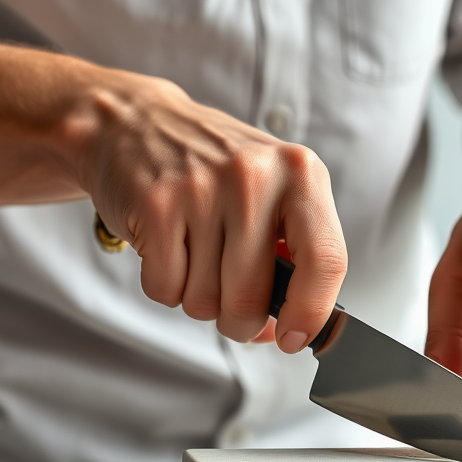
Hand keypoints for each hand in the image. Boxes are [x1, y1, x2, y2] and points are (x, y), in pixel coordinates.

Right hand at [81, 76, 346, 352]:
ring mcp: (203, 189)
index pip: (326, 260)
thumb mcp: (272, 195)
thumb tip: (285, 330)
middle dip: (238, 320)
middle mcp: (256, 177)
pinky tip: (168, 247)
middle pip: (253, 299)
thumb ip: (292, 258)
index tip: (293, 339)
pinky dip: (165, 285)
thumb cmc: (215, 172)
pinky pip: (166, 290)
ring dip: (197, 298)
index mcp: (301, 175)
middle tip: (229, 301)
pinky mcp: (155, 204)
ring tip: (194, 254)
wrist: (135, 123)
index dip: (310, 314)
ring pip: (205, 302)